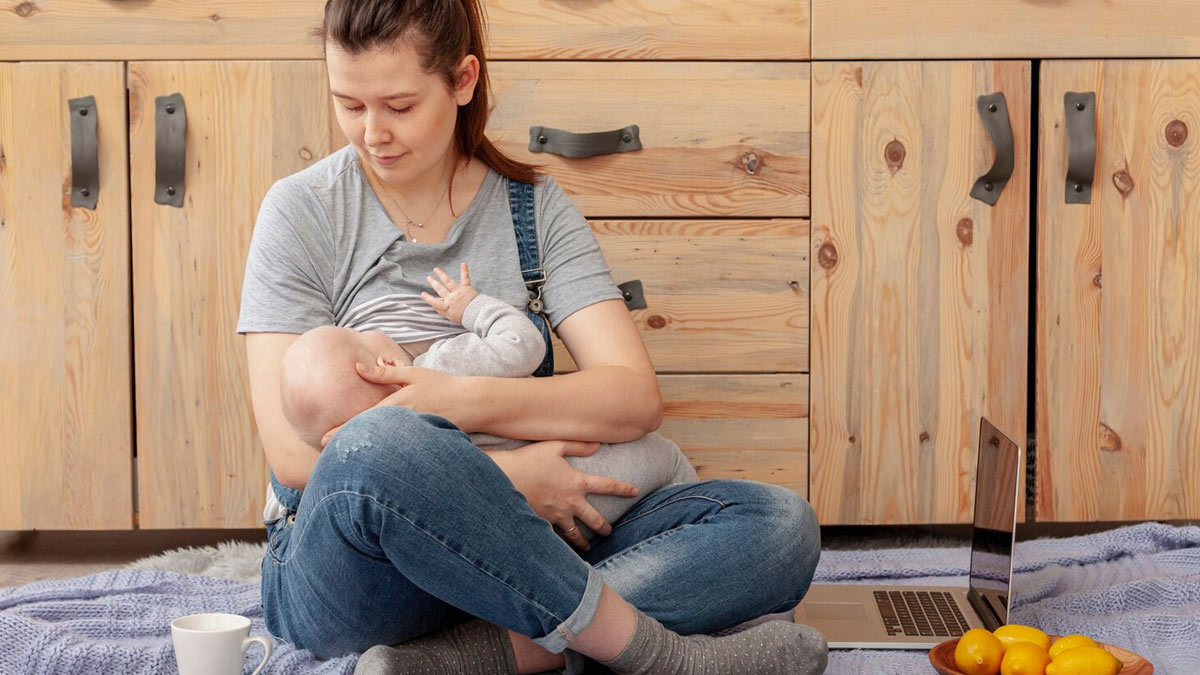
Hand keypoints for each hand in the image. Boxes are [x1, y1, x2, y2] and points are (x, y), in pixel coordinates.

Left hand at [320, 361, 468, 446]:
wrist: (471, 403)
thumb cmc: (442, 385)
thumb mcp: (413, 374)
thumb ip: (384, 374)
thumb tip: (358, 368)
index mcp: (397, 404)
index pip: (364, 419)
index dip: (342, 430)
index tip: (324, 439)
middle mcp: (402, 421)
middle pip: (370, 436)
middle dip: (349, 443)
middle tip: (327, 451)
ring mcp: (412, 433)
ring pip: (383, 444)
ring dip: (365, 449)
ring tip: (346, 456)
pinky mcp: (421, 441)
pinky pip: (398, 447)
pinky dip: (385, 451)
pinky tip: (376, 456)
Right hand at [421, 263, 477, 324]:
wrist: (477, 315)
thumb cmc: (464, 317)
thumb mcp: (450, 318)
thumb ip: (442, 312)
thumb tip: (433, 307)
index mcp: (446, 306)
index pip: (434, 302)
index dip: (428, 298)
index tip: (422, 294)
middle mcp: (451, 297)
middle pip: (439, 289)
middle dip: (433, 283)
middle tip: (428, 277)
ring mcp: (458, 291)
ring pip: (448, 281)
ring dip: (441, 275)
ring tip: (436, 269)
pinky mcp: (467, 288)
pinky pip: (465, 278)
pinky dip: (464, 270)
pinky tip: (463, 263)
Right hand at [487, 441, 638, 551]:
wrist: (504, 478)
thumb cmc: (529, 459)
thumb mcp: (555, 446)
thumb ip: (578, 445)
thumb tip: (598, 445)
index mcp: (578, 482)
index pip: (608, 486)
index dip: (623, 488)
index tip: (635, 492)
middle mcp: (571, 503)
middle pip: (595, 520)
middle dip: (604, 527)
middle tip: (609, 532)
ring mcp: (557, 516)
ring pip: (576, 534)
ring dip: (584, 542)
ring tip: (588, 547)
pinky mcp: (543, 523)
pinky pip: (556, 537)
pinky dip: (561, 543)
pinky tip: (562, 549)